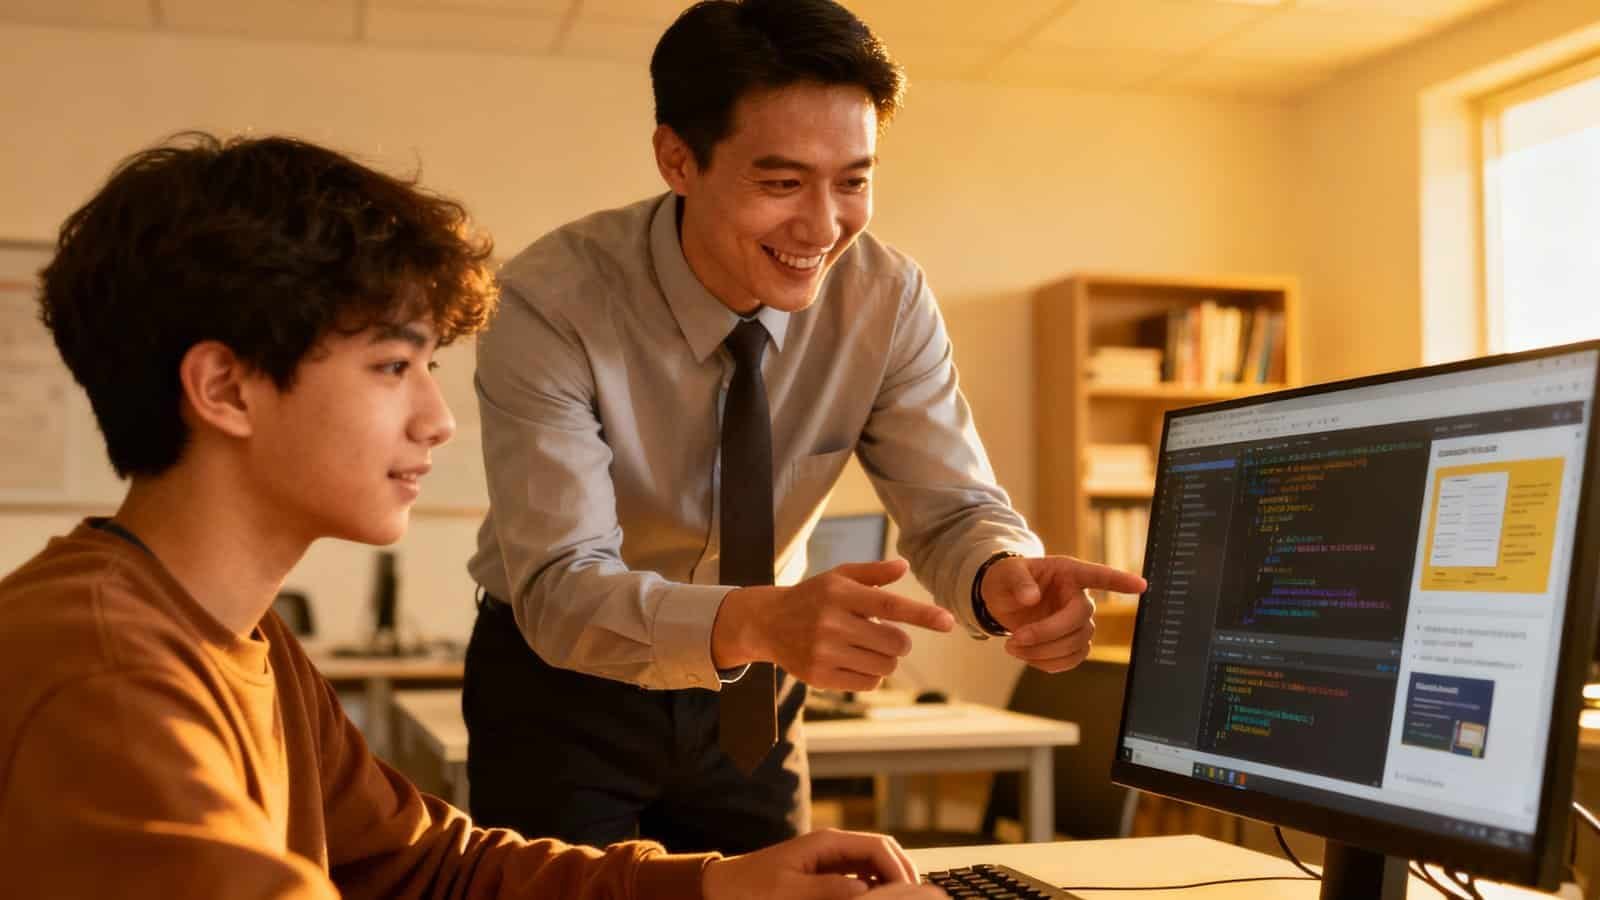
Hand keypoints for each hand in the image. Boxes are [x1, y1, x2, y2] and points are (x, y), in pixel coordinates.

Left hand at [702, 828, 944, 899]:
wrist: (721, 890)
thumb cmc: (749, 890)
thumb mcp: (788, 893)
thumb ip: (827, 890)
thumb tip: (865, 889)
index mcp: (827, 843)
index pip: (878, 847)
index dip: (899, 870)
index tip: (910, 894)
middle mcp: (832, 847)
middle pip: (881, 853)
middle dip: (901, 874)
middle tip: (915, 899)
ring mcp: (829, 861)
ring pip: (873, 866)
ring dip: (888, 882)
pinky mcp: (824, 876)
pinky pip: (859, 879)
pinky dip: (873, 890)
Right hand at [711, 559, 954, 690]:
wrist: (768, 623)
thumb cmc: (813, 596)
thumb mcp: (839, 577)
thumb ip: (873, 574)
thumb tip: (904, 566)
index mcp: (840, 593)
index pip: (889, 605)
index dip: (922, 614)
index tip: (948, 622)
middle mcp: (831, 622)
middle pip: (894, 643)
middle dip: (898, 642)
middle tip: (883, 635)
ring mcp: (824, 651)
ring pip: (884, 667)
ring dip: (885, 660)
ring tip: (865, 648)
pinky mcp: (819, 676)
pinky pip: (867, 683)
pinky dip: (870, 675)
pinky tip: (854, 662)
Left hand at [981, 555, 1145, 672]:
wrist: (1002, 599)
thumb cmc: (1007, 578)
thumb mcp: (1006, 572)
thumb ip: (1018, 581)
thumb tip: (1031, 598)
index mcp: (1068, 573)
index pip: (1099, 576)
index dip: (1120, 581)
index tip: (1141, 585)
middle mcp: (1079, 597)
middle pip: (1080, 621)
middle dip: (1047, 634)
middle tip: (1013, 640)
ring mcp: (1077, 622)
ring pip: (1077, 645)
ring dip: (1044, 653)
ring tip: (1012, 647)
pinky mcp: (1072, 642)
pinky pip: (1070, 660)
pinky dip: (1047, 663)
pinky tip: (1025, 655)